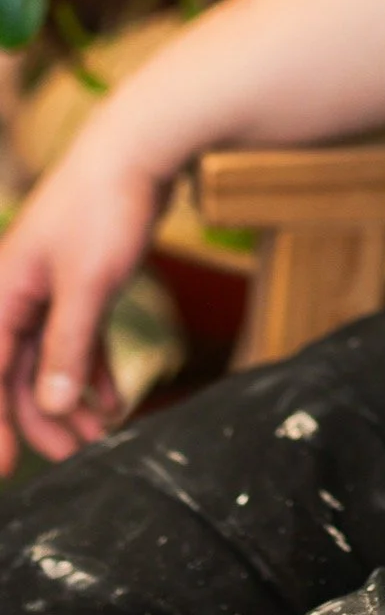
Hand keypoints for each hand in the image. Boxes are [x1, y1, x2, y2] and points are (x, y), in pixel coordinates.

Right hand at [0, 133, 164, 468]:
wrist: (141, 146)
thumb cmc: (105, 206)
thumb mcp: (87, 285)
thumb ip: (67, 345)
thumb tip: (51, 403)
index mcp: (4, 293)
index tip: (5, 468)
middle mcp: (18, 292)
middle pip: (18, 372)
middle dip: (43, 419)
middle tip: (74, 456)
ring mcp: (50, 287)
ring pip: (50, 357)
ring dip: (73, 397)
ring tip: (101, 435)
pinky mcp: (81, 280)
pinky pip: (78, 336)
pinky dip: (93, 367)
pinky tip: (113, 399)